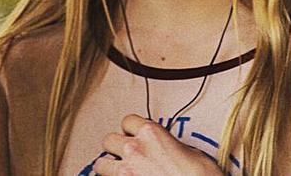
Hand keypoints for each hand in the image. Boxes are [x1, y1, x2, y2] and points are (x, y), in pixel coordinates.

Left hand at [92, 115, 222, 175]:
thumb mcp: (190, 151)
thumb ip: (170, 144)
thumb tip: (168, 148)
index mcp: (151, 133)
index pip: (127, 120)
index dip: (131, 129)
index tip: (134, 136)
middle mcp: (135, 149)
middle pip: (109, 140)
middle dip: (116, 147)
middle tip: (126, 155)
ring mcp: (127, 170)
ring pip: (100, 163)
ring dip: (109, 166)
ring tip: (119, 171)